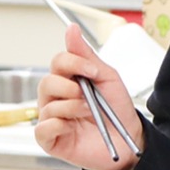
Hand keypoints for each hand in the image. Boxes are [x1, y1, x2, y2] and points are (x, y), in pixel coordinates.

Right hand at [35, 24, 144, 169]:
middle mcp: (56, 98)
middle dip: (69, 87)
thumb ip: (85, 55)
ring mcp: (51, 119)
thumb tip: (71, 29)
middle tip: (87, 96)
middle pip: (47, 82)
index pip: (58, 63)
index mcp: (68, 81)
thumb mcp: (106, 77)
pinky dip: (58, 125)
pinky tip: (72, 127)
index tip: (93, 71)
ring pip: (47, 105)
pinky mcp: (50, 140)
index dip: (74, 63)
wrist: (127, 140)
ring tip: (88, 113)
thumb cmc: (117, 110)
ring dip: (71, 107)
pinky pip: (42, 128)